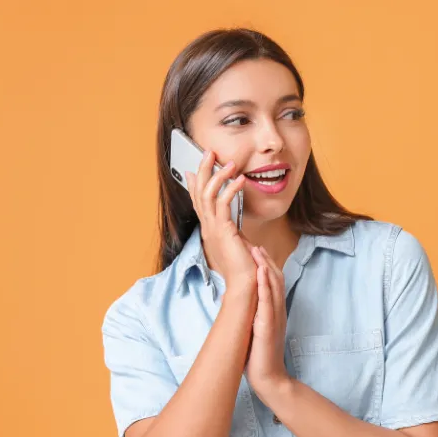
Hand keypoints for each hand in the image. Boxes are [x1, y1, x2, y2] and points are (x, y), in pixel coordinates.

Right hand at [185, 150, 254, 291]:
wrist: (244, 284)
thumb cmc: (244, 266)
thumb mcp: (237, 244)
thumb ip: (233, 232)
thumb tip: (235, 226)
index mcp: (209, 229)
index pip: (198, 201)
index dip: (195, 183)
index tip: (193, 167)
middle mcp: (208, 227)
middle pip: (199, 192)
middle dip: (203, 170)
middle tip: (208, 152)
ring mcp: (213, 229)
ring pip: (208, 195)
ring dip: (218, 176)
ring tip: (229, 163)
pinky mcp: (223, 231)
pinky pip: (223, 205)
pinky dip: (231, 189)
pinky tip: (240, 180)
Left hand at [246, 246, 290, 396]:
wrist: (269, 378)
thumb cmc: (259, 357)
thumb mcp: (254, 331)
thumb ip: (251, 316)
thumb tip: (237, 304)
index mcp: (274, 312)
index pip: (273, 283)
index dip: (266, 266)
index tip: (256, 251)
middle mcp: (278, 311)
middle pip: (276, 279)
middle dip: (266, 260)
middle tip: (256, 244)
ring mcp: (275, 317)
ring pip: (274, 286)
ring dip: (266, 266)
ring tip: (258, 250)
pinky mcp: (269, 325)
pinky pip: (269, 301)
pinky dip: (265, 285)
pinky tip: (260, 272)